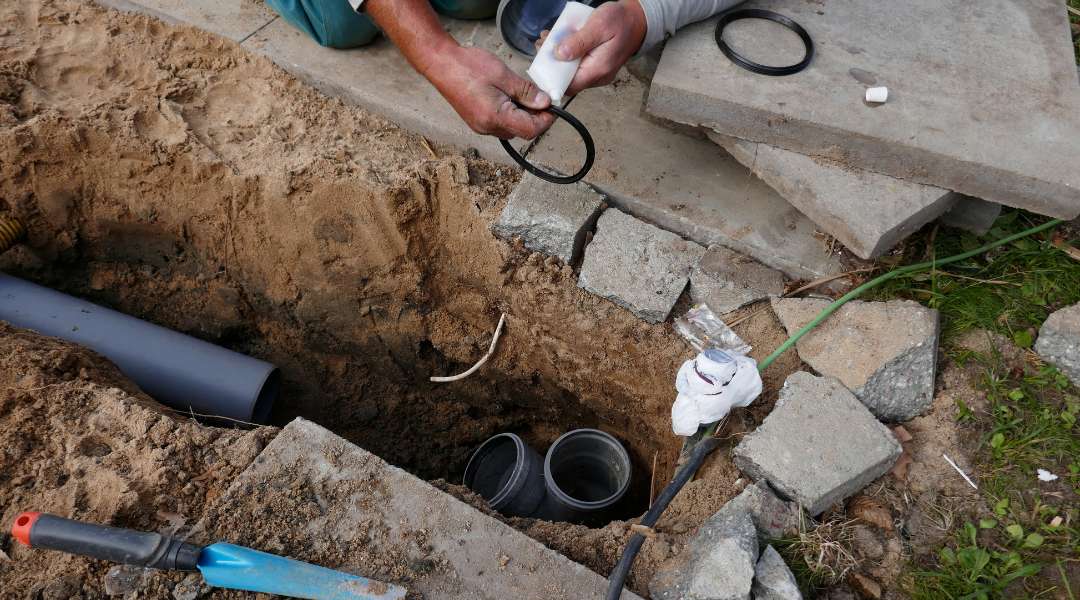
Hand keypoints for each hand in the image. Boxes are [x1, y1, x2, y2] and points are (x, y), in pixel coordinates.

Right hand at [426, 45, 554, 139]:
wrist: (440, 64)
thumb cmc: (468, 66)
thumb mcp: (503, 75)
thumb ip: (525, 92)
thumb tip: (544, 103)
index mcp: (495, 117)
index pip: (530, 130)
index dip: (545, 120)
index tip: (551, 106)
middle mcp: (487, 128)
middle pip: (522, 132)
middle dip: (534, 117)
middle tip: (538, 96)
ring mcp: (480, 127)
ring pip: (511, 129)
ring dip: (521, 115)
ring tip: (521, 94)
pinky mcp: (476, 122)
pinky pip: (499, 124)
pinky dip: (509, 114)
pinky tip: (507, 96)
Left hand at [544, 0, 646, 96]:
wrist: (638, 20)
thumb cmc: (620, 21)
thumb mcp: (598, 26)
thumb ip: (579, 42)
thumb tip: (559, 55)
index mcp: (598, 70)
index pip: (568, 86)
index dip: (551, 78)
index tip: (541, 61)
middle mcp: (597, 77)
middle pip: (567, 80)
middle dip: (551, 64)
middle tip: (543, 44)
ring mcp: (597, 73)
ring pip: (571, 72)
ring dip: (557, 58)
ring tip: (549, 39)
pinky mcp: (595, 67)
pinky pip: (577, 66)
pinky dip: (567, 55)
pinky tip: (561, 41)